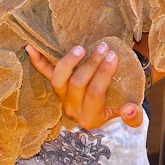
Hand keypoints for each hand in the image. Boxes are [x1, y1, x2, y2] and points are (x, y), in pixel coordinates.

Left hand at [26, 42, 142, 129]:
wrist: (102, 112)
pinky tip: (30, 47)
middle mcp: (72, 108)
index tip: (114, 56)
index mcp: (91, 117)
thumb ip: (134, 117)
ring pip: (58, 79)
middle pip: (77, 83)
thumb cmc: (119, 109)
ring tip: (81, 48)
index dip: (103, 74)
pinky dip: (37, 61)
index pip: (95, 92)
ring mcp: (62, 97)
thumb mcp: (131, 118)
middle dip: (91, 63)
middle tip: (103, 47)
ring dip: (69, 61)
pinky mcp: (56, 86)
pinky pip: (44, 73)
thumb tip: (130, 110)